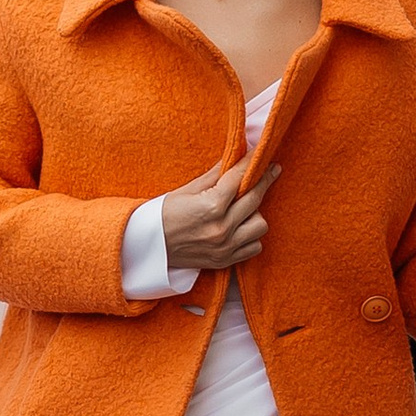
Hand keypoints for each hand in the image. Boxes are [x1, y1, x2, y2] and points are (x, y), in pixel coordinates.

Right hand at [161, 152, 278, 272]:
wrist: (147, 246)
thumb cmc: (163, 214)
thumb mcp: (187, 190)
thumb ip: (216, 174)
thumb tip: (235, 155)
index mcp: (210, 206)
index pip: (240, 179)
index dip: (253, 163)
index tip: (263, 154)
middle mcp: (221, 228)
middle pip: (255, 199)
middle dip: (263, 181)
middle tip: (268, 171)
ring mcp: (225, 247)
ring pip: (260, 225)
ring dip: (255, 213)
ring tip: (244, 207)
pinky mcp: (225, 261)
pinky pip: (254, 247)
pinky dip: (251, 236)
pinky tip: (241, 227)